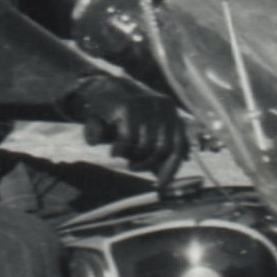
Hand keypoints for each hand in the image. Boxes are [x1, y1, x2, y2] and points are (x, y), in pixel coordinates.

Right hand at [63, 75, 186, 175]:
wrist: (97, 91)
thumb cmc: (122, 119)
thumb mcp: (142, 133)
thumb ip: (156, 152)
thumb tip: (166, 179)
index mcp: (171, 113)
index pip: (179, 145)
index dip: (171, 168)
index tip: (161, 185)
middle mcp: (162, 107)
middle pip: (163, 148)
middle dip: (147, 163)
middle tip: (134, 165)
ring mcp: (146, 105)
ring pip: (146, 145)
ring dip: (132, 156)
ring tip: (123, 153)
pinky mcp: (128, 106)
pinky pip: (128, 139)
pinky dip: (120, 150)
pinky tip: (114, 151)